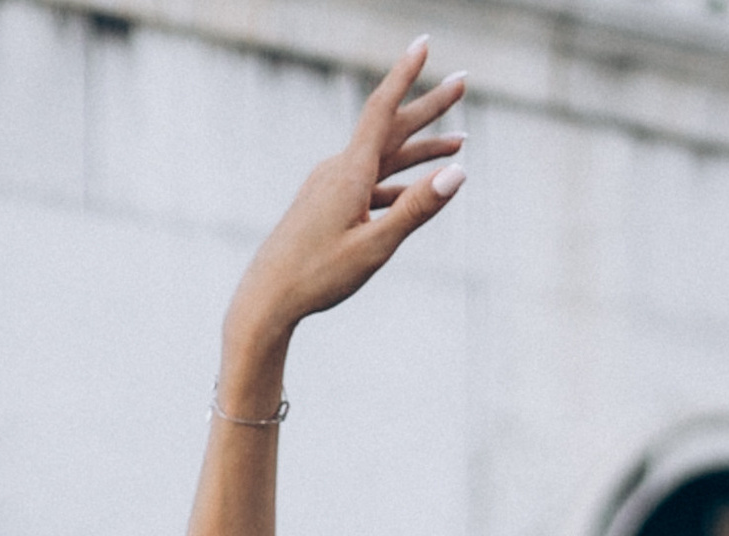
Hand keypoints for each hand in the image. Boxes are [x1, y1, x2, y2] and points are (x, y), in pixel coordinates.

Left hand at [222, 43, 466, 385]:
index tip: (424, 43)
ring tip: (458, 142)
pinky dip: (398, 180)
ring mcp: (331, 185)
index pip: (382, 109)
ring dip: (421, 149)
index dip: (405, 74)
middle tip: (462, 81)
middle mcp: (339, 170)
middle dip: (429, 106)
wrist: (267, 298)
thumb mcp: (375, 247)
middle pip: (391, 128)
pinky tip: (415, 188)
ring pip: (384, 156)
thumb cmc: (318, 276)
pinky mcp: (326, 204)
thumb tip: (458, 173)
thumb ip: (416, 208)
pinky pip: (370, 182)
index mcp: (350, 172)